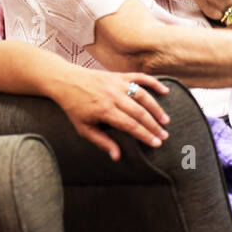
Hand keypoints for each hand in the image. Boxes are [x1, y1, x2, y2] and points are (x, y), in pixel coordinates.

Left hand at [52, 68, 170, 159]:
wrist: (66, 81)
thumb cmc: (75, 107)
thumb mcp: (84, 128)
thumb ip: (102, 142)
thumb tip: (117, 156)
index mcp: (104, 111)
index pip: (130, 125)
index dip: (145, 135)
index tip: (156, 143)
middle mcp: (113, 96)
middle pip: (140, 112)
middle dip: (154, 125)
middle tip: (165, 136)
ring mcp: (118, 84)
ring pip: (143, 96)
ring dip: (156, 108)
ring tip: (165, 120)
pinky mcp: (120, 75)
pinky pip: (141, 78)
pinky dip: (154, 83)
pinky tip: (165, 91)